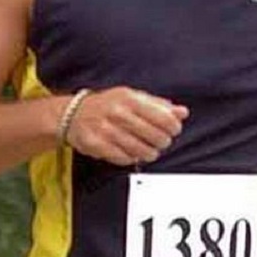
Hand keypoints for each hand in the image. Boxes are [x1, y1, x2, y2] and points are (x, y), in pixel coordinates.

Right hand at [64, 86, 188, 165]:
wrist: (73, 114)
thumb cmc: (108, 104)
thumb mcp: (133, 98)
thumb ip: (158, 105)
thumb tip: (182, 112)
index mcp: (129, 98)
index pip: (162, 117)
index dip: (173, 127)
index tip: (173, 130)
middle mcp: (117, 113)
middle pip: (153, 135)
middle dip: (162, 142)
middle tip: (161, 142)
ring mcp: (106, 129)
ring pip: (139, 149)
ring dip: (149, 153)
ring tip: (150, 151)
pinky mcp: (96, 145)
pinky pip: (123, 158)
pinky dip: (132, 158)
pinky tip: (133, 153)